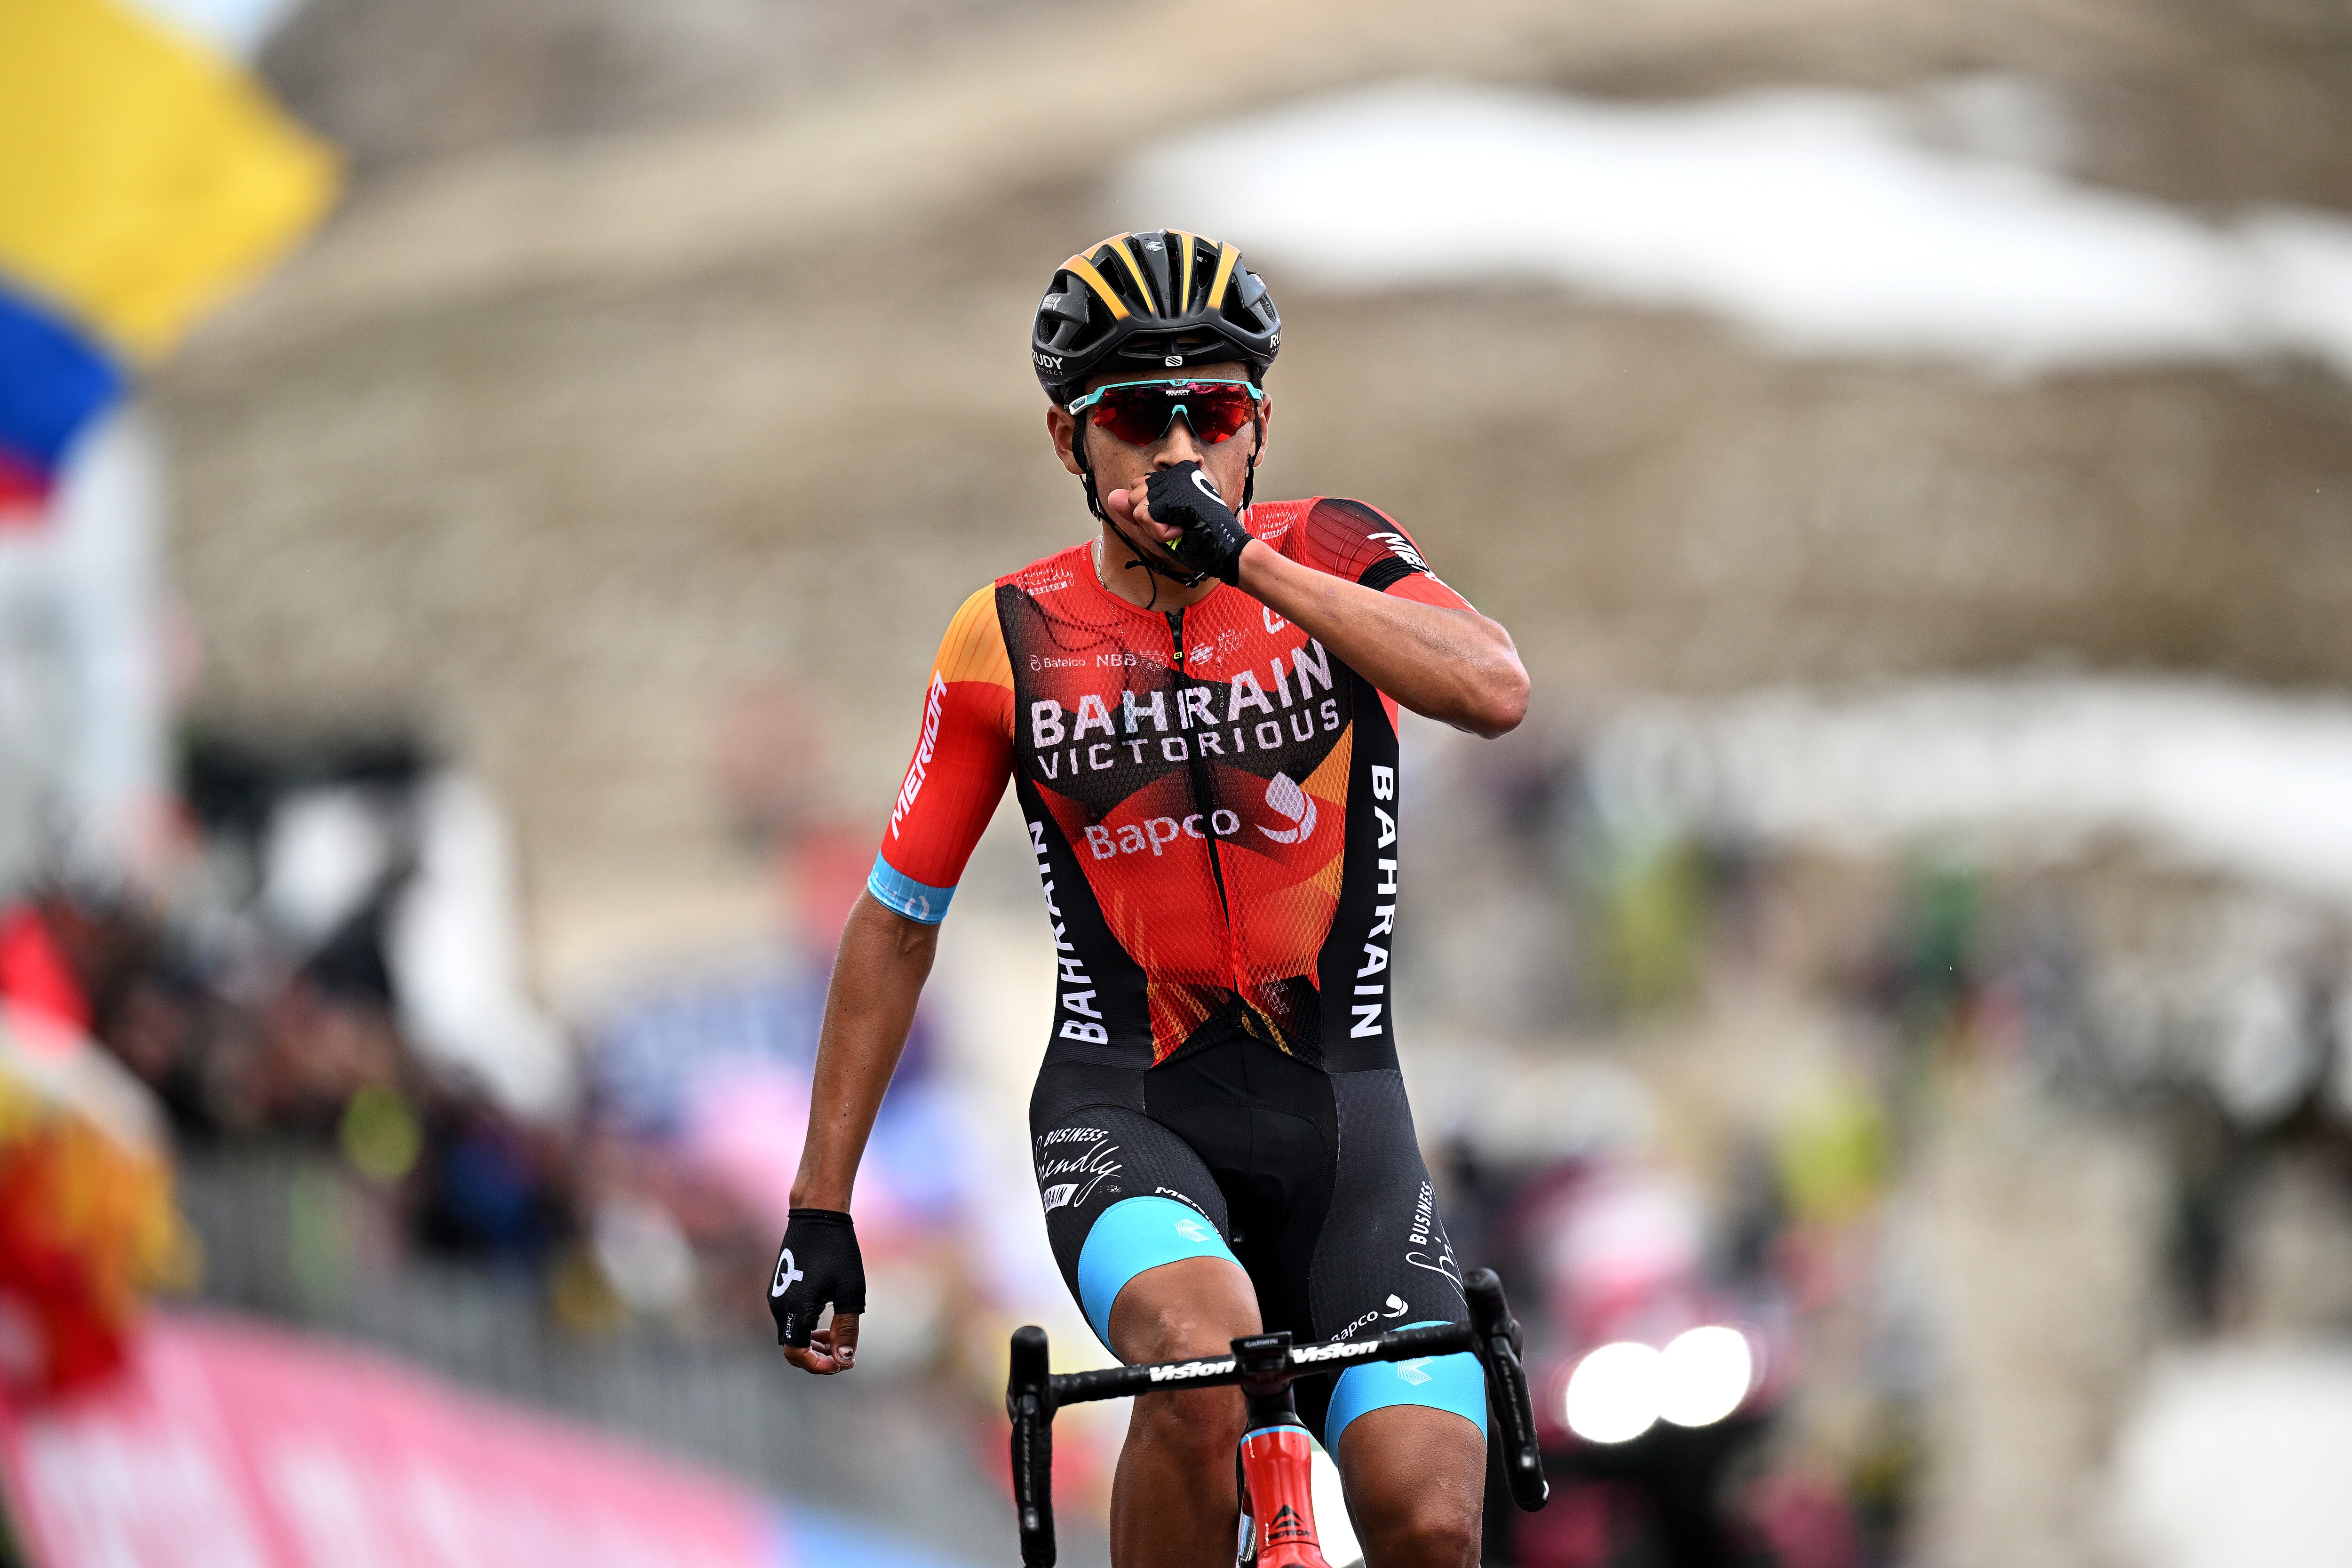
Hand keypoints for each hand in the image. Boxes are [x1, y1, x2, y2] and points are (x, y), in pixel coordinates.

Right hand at [769, 1208, 865, 1372]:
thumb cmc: (838, 1250)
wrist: (817, 1214)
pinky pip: (790, 1319)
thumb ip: (847, 1329)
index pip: (797, 1354)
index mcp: (794, 1308)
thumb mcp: (850, 1292)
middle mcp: (778, 1305)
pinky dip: (806, 1327)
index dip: (818, 1366)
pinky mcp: (779, 1289)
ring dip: (812, 1343)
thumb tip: (845, 1360)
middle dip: (817, 1356)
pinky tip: (827, 1321)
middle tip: (843, 1355)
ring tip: (837, 1338)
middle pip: (792, 1348)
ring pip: (791, 1334)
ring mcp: (776, 1297)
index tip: (842, 1364)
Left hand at [1140, 462, 1252, 584]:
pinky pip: (1146, 518)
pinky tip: (1181, 530)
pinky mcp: (1173, 494)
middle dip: (1150, 521)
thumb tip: (1112, 496)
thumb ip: (1139, 509)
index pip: (1137, 489)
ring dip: (1156, 529)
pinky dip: (1160, 533)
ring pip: (1137, 509)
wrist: (1226, 547)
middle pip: (1134, 498)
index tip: (1174, 519)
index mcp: (1174, 477)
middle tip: (1177, 526)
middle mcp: (1174, 473)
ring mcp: (1174, 482)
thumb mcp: (1163, 524)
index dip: (1150, 512)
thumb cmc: (1200, 537)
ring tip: (1181, 528)